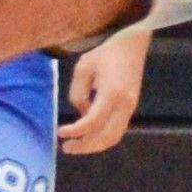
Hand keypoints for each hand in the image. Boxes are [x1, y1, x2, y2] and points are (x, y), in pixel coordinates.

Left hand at [59, 25, 152, 154]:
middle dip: (85, 146)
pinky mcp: (131, 107)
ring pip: (114, 137)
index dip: (75, 131)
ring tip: (77, 145)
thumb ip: (78, 93)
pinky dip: (103, 138)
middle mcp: (124, 104)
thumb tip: (81, 113)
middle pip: (105, 137)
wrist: (131, 44)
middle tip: (66, 147)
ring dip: (94, 145)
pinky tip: (89, 136)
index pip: (92, 122)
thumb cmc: (105, 53)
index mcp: (111, 93)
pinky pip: (118, 130)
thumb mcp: (83, 68)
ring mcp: (130, 107)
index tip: (60, 132)